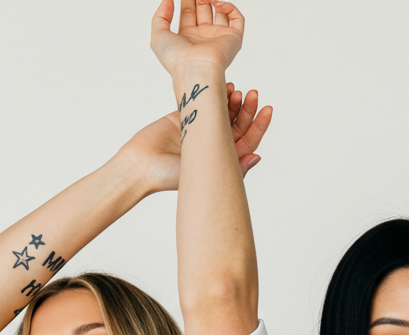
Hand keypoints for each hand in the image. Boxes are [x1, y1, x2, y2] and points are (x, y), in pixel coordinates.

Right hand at [118, 85, 270, 191]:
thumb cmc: (168, 177)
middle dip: (248, 109)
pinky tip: (223, 85)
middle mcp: (213, 146)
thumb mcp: (205, 173)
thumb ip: (234, 167)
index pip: (248, 141)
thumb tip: (258, 156)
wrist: (141, 165)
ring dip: (233, 100)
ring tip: (237, 90)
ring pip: (223, 112)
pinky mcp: (185, 117)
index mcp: (222, 161)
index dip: (259, 125)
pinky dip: (215, 93)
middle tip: (253, 94)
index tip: (267, 109)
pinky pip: (205, 102)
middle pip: (238, 125)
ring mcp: (200, 131)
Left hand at [151, 0, 244, 78]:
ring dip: (213, 0)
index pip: (188, 12)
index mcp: (188, 37)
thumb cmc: (177, 60)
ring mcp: (219, 37)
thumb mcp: (158, 35)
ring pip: (221, 12)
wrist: (195, 71)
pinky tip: (217, 4)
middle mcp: (204, 37)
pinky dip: (229, 7)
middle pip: (204, 10)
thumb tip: (168, 0)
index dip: (186, 1)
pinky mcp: (233, 39)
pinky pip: (237, 19)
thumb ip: (160, 15)